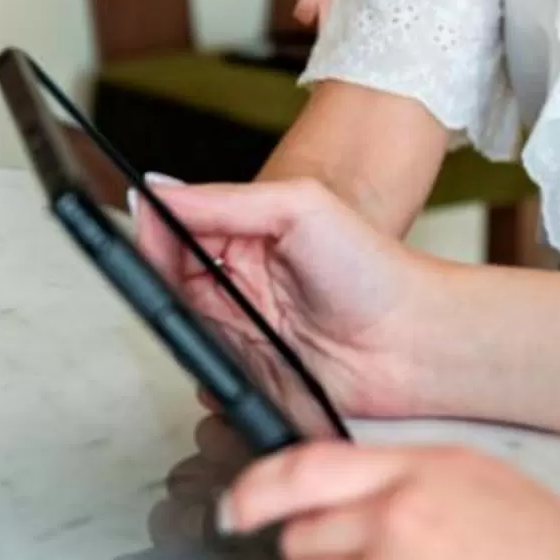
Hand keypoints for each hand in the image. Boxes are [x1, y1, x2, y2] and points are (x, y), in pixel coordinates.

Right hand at [132, 178, 447, 420]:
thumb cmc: (373, 267)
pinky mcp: (252, 372)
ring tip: (209, 316)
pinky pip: (208, 370)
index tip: (144, 222)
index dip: (157, 227)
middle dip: (162, 276)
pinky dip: (207, 367)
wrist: (416, 341)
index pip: (181, 226)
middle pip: (172, 277)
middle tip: (169, 274)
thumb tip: (160, 186)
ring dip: (183, 324)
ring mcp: (245, 326)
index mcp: (249, 231)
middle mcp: (242, 278)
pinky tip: (219, 358)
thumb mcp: (300, 207)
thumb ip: (225, 199)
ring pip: (184, 325)